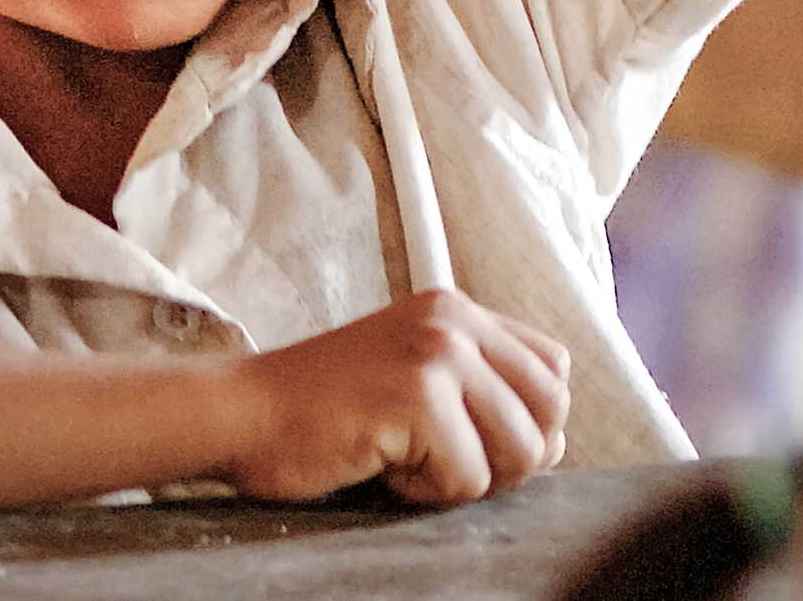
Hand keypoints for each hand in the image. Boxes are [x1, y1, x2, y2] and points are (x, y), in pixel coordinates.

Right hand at [221, 288, 568, 507]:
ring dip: (466, 478)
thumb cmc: (327, 412)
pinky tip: (381, 464)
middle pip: (551, 413)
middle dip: (508, 459)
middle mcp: (454, 319)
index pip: (552, 370)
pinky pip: (467, 478)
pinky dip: (425, 492)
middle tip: (440, 460)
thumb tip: (555, 441)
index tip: (468, 439)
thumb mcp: (414, 377)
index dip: (528, 422)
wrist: (246, 414)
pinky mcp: (417, 395)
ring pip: (521, 451)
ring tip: (406, 457)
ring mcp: (437, 352)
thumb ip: (481, 392)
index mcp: (457, 310)